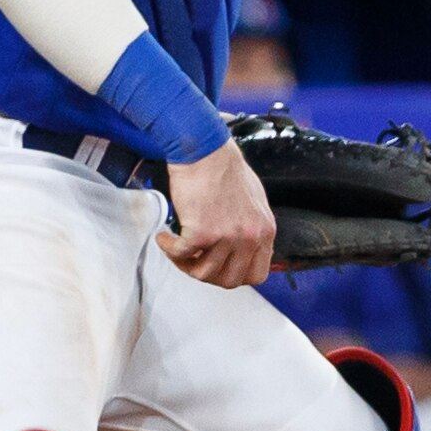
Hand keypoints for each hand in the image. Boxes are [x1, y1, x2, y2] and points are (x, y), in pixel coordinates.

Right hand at [160, 140, 276, 287]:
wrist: (205, 150)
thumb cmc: (225, 169)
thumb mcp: (253, 202)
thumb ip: (251, 228)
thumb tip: (242, 248)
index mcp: (265, 230)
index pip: (257, 274)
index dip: (235, 275)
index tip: (219, 267)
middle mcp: (250, 236)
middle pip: (230, 280)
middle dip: (209, 275)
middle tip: (194, 261)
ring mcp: (227, 236)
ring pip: (204, 273)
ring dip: (186, 265)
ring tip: (178, 248)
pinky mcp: (201, 232)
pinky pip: (180, 256)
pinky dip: (168, 249)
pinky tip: (165, 237)